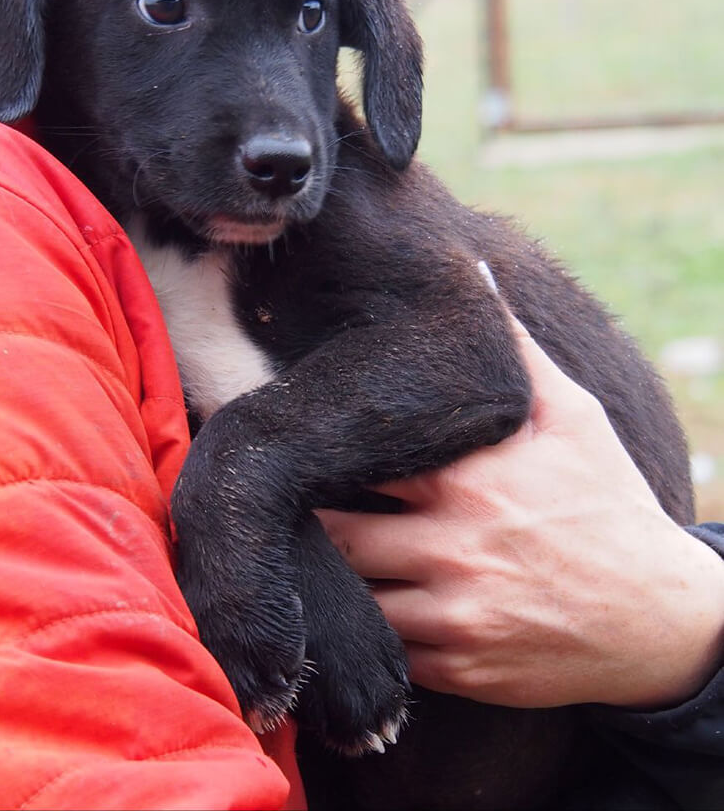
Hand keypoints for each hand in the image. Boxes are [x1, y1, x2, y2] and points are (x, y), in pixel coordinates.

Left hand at [318, 314, 723, 709]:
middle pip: (338, 532)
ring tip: (312, 554)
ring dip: (332, 578)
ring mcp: (456, 615)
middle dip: (309, 519)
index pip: (360, 459)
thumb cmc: (607, 505)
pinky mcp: (460, 669)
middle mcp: (455, 547)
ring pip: (352, 596)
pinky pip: (385, 648)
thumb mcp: (575, 418)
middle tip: (287, 505)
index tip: (295, 445)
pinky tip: (364, 603)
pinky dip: (369, 628)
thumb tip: (480, 277)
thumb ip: (519, 350)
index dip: (321, 454)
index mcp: (471, 479)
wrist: (661, 618)